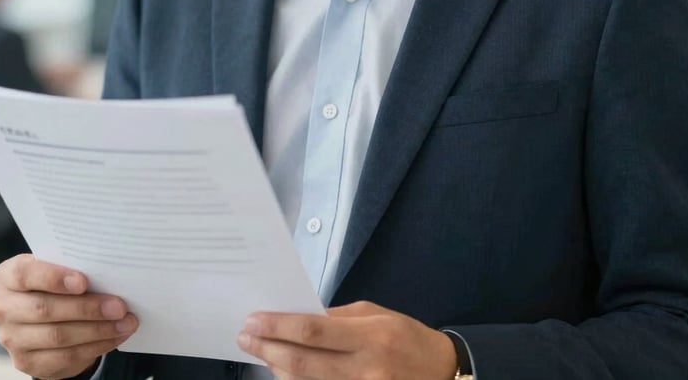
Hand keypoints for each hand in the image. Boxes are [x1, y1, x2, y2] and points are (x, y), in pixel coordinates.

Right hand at [0, 253, 138, 379]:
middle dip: (87, 308)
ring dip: (98, 330)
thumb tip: (111, 270)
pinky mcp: (26, 362)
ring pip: (57, 336)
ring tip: (125, 322)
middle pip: (45, 310)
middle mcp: (4, 308)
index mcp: (8, 275)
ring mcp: (12, 339)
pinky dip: (96, 346)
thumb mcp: (58, 265)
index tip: (84, 281)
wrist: (44, 312)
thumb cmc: (56, 280)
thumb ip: (73, 264)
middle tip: (119, 306)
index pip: (25, 275)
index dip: (54, 278)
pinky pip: (65, 357)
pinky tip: (115, 336)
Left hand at [237, 300, 457, 379]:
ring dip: (277, 368)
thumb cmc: (405, 337)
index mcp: (370, 336)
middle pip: (303, 363)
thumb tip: (298, 318)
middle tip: (245, 336)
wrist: (441, 372)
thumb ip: (337, 318)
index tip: (253, 319)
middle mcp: (365, 369)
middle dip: (268, 348)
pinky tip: (283, 371)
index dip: (278, 326)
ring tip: (261, 351)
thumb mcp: (375, 315)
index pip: (313, 331)